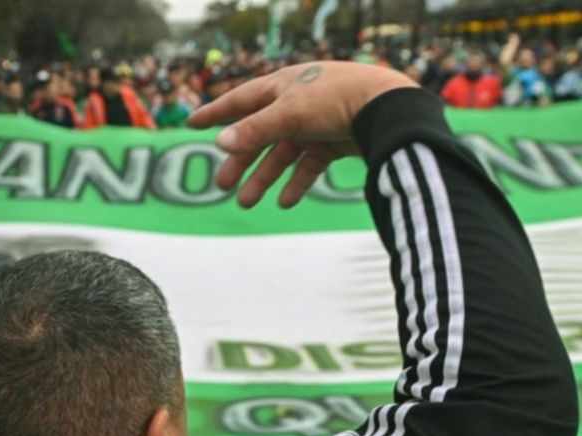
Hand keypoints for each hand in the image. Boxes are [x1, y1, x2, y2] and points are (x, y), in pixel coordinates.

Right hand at [188, 61, 415, 208]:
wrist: (388, 108)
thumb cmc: (336, 100)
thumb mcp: (290, 113)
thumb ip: (255, 129)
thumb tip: (221, 143)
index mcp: (281, 87)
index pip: (240, 101)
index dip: (216, 113)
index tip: (193, 124)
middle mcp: (296, 104)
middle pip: (260, 135)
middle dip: (241, 160)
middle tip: (222, 185)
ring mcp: (316, 124)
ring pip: (283, 154)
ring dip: (264, 178)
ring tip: (245, 202)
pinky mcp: (335, 142)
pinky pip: (309, 165)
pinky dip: (296, 183)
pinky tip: (285, 202)